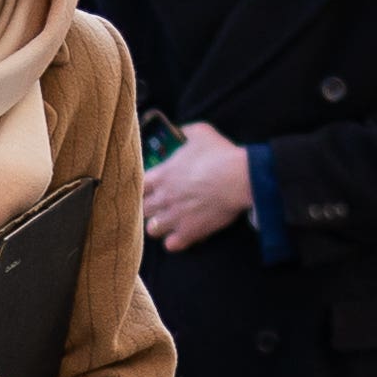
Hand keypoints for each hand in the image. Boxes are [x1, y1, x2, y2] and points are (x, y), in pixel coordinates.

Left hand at [141, 120, 258, 251]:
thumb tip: (181, 131)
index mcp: (162, 175)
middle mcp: (163, 198)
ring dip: (160, 225)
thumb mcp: (201, 133)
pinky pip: (171, 245)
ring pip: (152, 229)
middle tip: (160, 205)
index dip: (142, 189)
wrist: (239, 178)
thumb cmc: (220, 154)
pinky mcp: (189, 232)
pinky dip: (175, 241)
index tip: (150, 189)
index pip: (137, 186)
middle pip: (142, 209)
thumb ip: (185, 132)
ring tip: (170, 221)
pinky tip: (183, 234)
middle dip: (150, 207)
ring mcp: (174, 217)